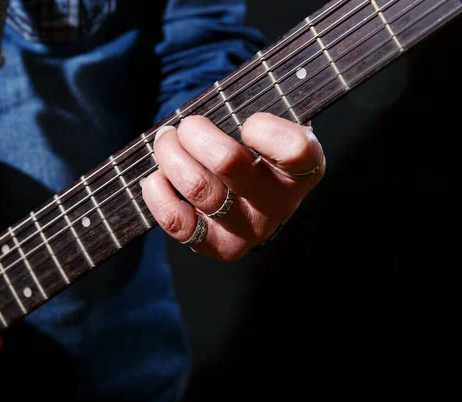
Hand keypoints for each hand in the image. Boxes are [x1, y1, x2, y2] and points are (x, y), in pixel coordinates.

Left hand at [141, 112, 324, 260]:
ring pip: (198, 187)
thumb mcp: (274, 122)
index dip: (263, 129)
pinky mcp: (218, 247)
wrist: (258, 200)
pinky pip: (178, 221)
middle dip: (194, 132)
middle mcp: (279, 204)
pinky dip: (159, 193)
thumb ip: (262, 103)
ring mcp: (249, 230)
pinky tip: (158, 177)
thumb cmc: (260, 149)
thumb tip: (223, 94)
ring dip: (171, 156)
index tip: (248, 123)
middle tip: (187, 125)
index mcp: (303, 169)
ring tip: (166, 141)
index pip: (294, 149)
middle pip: (228, 162)